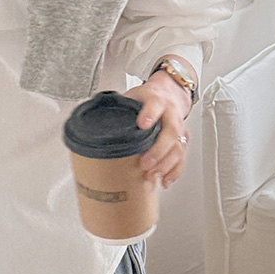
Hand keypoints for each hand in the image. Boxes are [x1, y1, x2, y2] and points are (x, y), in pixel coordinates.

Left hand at [122, 70, 191, 188]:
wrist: (168, 93)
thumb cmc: (147, 98)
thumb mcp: (132, 96)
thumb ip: (118, 108)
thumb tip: (92, 123)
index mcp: (155, 100)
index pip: (154, 105)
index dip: (149, 114)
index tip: (143, 124)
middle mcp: (170, 114)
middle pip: (170, 131)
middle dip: (158, 150)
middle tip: (144, 162)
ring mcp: (178, 128)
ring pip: (177, 147)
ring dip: (165, 164)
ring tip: (151, 175)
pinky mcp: (182, 140)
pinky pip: (181, 158)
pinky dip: (174, 172)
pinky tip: (164, 180)